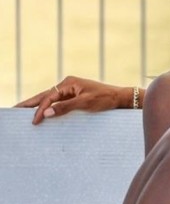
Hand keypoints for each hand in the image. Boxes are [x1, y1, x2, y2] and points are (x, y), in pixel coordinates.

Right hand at [14, 76, 133, 123]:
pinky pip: (57, 102)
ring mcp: (70, 90)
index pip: (49, 97)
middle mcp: (67, 85)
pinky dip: (48, 107)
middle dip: (30, 103)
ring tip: (23, 111)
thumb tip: (47, 113)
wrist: (120, 97)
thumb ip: (66, 107)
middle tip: (14, 109)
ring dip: (37, 105)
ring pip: (50, 99)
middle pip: (45, 95)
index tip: (35, 120)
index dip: (40, 109)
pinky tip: (42, 112)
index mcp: (68, 83)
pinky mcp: (74, 96)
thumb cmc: (105, 99)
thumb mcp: (86, 103)